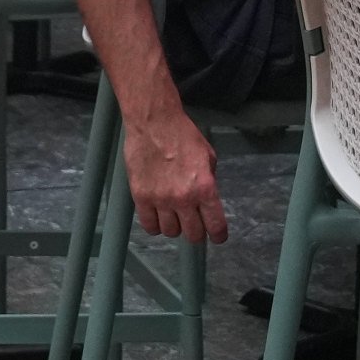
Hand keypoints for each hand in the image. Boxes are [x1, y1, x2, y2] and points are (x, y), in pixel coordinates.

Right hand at [127, 109, 226, 243]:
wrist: (154, 123)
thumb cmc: (182, 135)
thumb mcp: (208, 157)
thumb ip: (209, 181)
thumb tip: (207, 199)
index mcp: (205, 188)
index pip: (215, 225)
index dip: (218, 235)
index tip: (217, 236)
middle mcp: (184, 198)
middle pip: (193, 234)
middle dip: (196, 232)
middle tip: (193, 224)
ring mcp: (161, 199)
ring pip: (170, 232)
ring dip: (174, 226)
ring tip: (172, 215)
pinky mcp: (141, 197)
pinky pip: (149, 225)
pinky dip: (154, 225)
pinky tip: (157, 216)